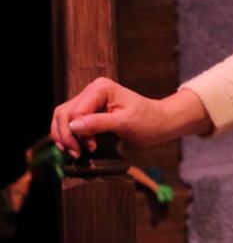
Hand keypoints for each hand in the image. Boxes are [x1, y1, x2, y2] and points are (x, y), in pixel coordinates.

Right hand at [51, 80, 211, 157]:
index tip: (89, 148)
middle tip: (77, 154)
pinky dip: (67, 134)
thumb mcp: (125, 123)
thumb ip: (98, 123)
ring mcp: (89, 100)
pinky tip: (73, 146)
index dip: (77, 132)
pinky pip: (68, 122)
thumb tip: (74, 126)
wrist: (159, 123)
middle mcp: (92, 90)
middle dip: (66, 136)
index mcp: (101, 88)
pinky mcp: (88, 111)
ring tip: (74, 152)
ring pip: (62, 117)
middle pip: (64, 113)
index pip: (76, 111)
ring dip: (64, 136)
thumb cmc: (147, 121)